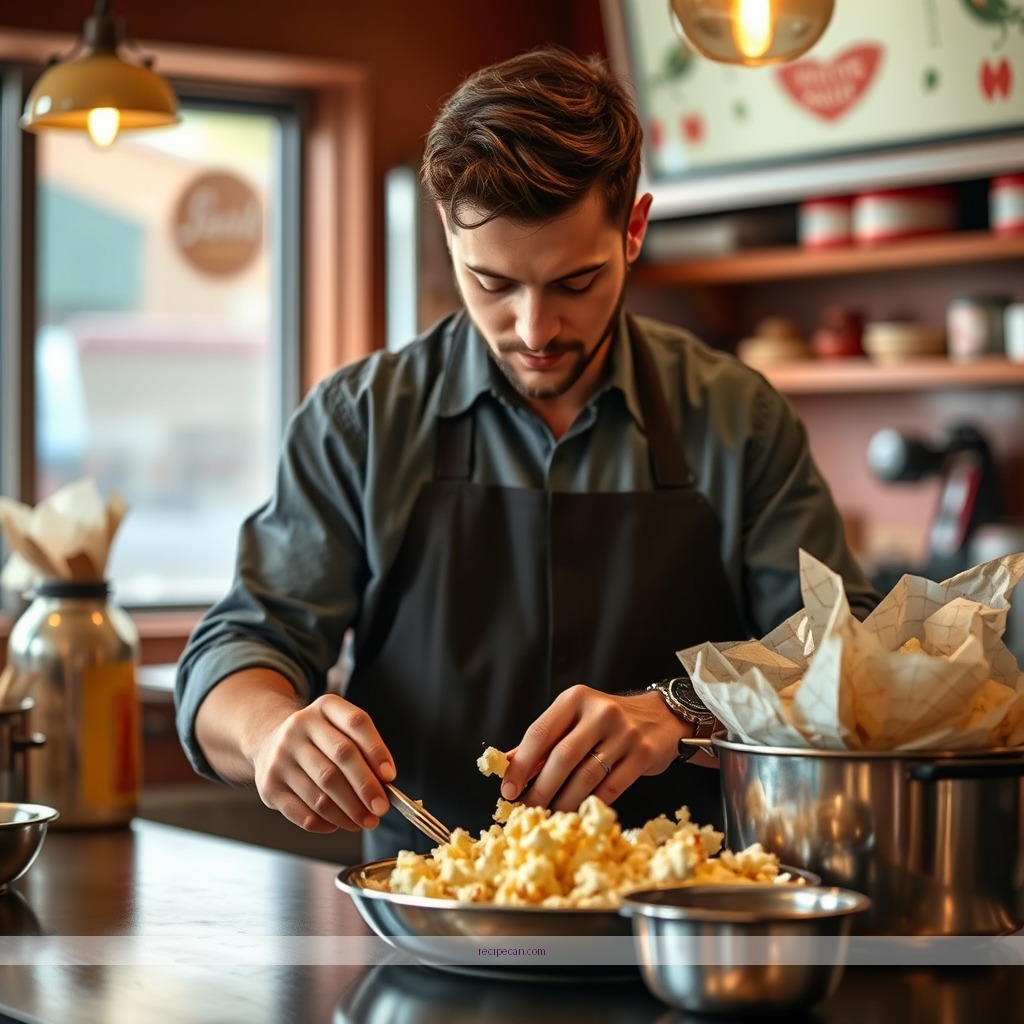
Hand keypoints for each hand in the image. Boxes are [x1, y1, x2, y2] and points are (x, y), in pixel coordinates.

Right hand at [248, 693, 395, 833]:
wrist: (269, 743)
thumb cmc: (319, 740)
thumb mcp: (339, 729)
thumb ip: (363, 750)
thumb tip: (384, 784)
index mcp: (325, 707)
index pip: (356, 722)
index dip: (376, 750)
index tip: (390, 776)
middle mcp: (300, 725)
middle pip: (341, 756)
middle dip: (366, 787)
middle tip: (381, 808)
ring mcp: (281, 755)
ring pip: (322, 791)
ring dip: (349, 811)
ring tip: (366, 820)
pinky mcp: (269, 785)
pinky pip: (303, 812)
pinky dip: (326, 822)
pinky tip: (339, 823)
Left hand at [499, 685, 687, 812]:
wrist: (661, 717)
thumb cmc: (607, 721)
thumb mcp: (574, 719)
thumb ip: (543, 740)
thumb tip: (505, 764)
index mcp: (575, 699)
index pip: (540, 733)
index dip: (521, 765)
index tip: (509, 790)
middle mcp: (600, 712)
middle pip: (562, 757)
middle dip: (540, 789)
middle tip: (527, 810)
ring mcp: (625, 733)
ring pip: (586, 776)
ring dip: (564, 801)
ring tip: (550, 815)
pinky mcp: (643, 754)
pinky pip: (611, 788)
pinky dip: (590, 804)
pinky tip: (578, 812)